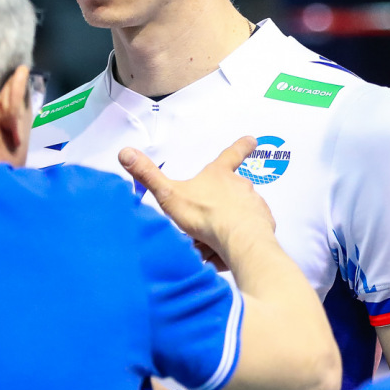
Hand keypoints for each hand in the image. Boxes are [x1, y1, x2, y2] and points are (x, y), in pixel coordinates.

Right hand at [119, 137, 276, 271]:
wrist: (238, 240)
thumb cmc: (206, 216)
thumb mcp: (169, 194)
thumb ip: (147, 175)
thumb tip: (126, 153)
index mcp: (220, 175)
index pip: (231, 154)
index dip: (240, 146)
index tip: (251, 140)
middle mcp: (241, 186)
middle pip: (233, 191)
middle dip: (222, 205)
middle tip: (207, 222)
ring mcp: (254, 204)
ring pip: (239, 214)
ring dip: (227, 226)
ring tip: (213, 242)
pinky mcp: (263, 225)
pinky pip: (249, 233)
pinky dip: (239, 240)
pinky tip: (227, 250)